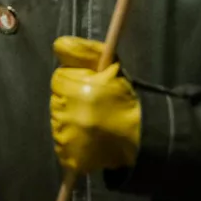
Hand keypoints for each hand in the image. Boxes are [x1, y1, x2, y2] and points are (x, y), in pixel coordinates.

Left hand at [50, 36, 140, 173]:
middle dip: (70, 100)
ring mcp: (68, 137)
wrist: (144, 135)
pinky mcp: (70, 155)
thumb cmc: (125, 99)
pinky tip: (87, 137)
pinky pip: (61, 144)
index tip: (87, 86)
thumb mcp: (110, 68)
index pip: (59, 79)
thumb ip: (83, 52)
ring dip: (70, 120)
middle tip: (92, 105)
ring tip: (92, 123)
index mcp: (77, 90)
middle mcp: (69, 114)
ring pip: (58, 121)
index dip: (73, 81)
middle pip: (56, 100)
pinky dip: (71, 140)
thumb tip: (58, 44)